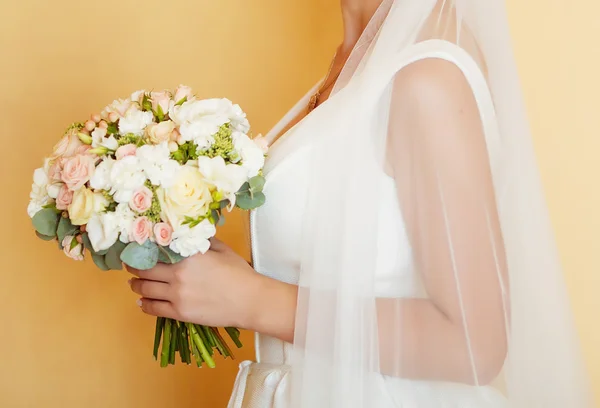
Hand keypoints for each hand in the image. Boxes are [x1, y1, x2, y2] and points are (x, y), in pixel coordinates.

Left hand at [127, 238, 260, 328]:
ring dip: (135, 285)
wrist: (249, 300)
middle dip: (134, 267)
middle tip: (130, 264)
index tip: (136, 247)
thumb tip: (188, 233)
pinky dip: (144, 304)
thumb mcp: (221, 249)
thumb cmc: (239, 272)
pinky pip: (153, 308)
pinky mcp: (179, 313)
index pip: (155, 250)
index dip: (142, 249)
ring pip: (145, 289)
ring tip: (133, 283)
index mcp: (187, 255)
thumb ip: (202, 241)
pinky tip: (141, 301)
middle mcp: (177, 274)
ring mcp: (177, 295)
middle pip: (144, 270)